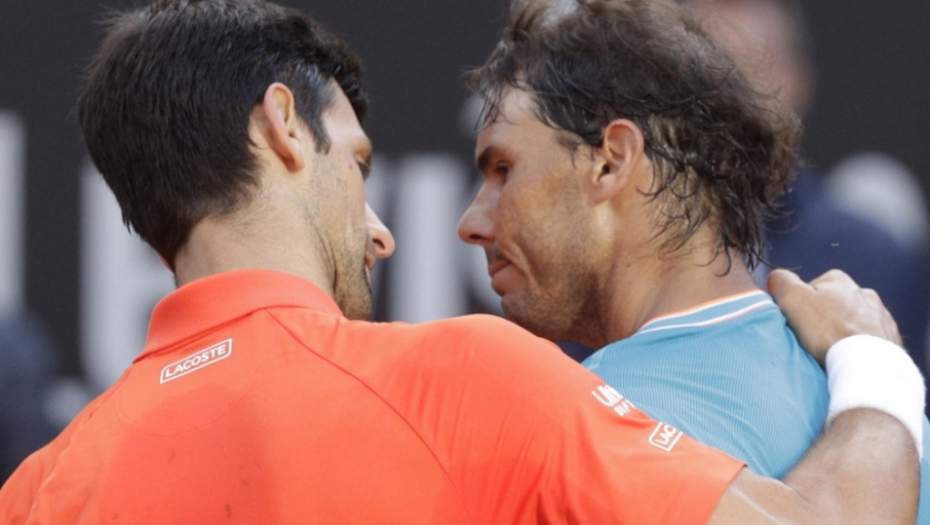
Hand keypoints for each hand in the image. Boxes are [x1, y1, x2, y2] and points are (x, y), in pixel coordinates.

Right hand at [767, 269, 901, 365]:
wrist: (868, 365)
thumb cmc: (829, 332)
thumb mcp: (793, 299)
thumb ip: (781, 281)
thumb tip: (776, 279)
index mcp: (839, 280)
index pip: (808, 288)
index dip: (798, 306)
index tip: (797, 323)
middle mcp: (863, 293)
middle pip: (831, 305)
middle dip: (822, 319)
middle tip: (812, 339)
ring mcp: (879, 315)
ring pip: (851, 322)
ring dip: (841, 332)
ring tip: (831, 351)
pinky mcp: (889, 338)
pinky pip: (867, 339)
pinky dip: (858, 346)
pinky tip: (849, 356)